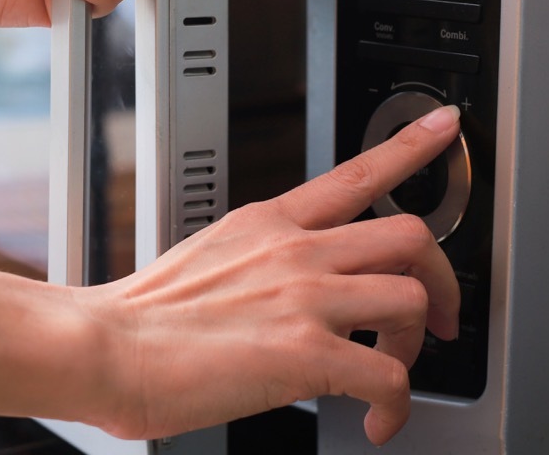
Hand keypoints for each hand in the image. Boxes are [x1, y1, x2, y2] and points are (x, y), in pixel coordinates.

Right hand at [76, 106, 462, 445]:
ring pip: (412, 298)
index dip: (411, 146)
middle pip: (411, 235)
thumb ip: (259, 259)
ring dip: (416, 346)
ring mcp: (305, 297)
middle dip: (441, 280)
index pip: (356, 172)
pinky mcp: (306, 353)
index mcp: (270, 223)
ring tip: (390, 374)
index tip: (443, 127)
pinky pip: (389, 378)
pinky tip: (376, 422)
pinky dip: (396, 407)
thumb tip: (284, 288)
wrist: (105, 348)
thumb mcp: (209, 255)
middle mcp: (297, 250)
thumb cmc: (143, 316)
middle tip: (439, 318)